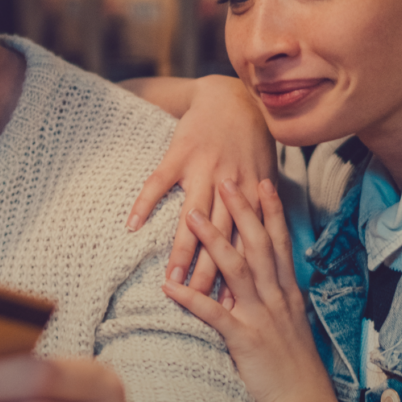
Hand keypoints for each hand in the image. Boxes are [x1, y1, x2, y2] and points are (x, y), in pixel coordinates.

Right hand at [126, 75, 273, 302]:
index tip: (236, 303)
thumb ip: (264, 205)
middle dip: (210, 270)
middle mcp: (230, 185)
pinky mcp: (180, 154)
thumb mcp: (266, 172)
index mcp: (252, 193)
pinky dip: (145, 202)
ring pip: (192, 216)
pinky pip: (159, 182)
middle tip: (201, 301)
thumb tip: (269, 243)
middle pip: (220, 236)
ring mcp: (203, 169)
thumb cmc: (250, 139)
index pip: (246, 241)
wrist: (231, 98)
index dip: (241, 272)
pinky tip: (132, 225)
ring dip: (182, 248)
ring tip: (170, 276)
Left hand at [161, 180, 330, 401]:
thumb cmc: (294, 366)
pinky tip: (169, 287)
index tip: (263, 181)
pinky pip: (214, 314)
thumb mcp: (291, 324)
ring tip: (193, 216)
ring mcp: (261, 316)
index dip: (272, 210)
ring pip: (237, 270)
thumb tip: (266, 279)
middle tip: (227, 179)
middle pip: (259, 244)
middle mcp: (277, 298)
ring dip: (214, 241)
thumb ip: (278, 298)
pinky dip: (191, 299)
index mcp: (288, 292)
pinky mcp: (244, 340)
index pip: (280, 242)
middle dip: (242, 210)